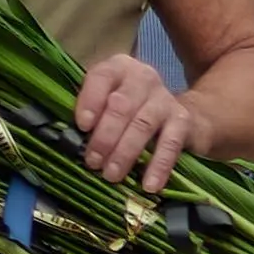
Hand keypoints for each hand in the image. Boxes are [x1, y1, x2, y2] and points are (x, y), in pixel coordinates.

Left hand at [72, 49, 203, 194]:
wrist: (179, 115)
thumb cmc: (128, 111)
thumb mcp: (106, 104)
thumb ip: (90, 114)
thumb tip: (70, 140)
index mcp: (118, 68)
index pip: (101, 77)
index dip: (90, 101)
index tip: (82, 126)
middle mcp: (143, 77)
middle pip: (122, 105)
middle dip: (105, 136)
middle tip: (93, 162)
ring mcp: (165, 98)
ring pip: (143, 124)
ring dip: (125, 152)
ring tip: (111, 175)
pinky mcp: (182, 121)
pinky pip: (170, 144)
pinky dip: (159, 166)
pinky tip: (148, 185)